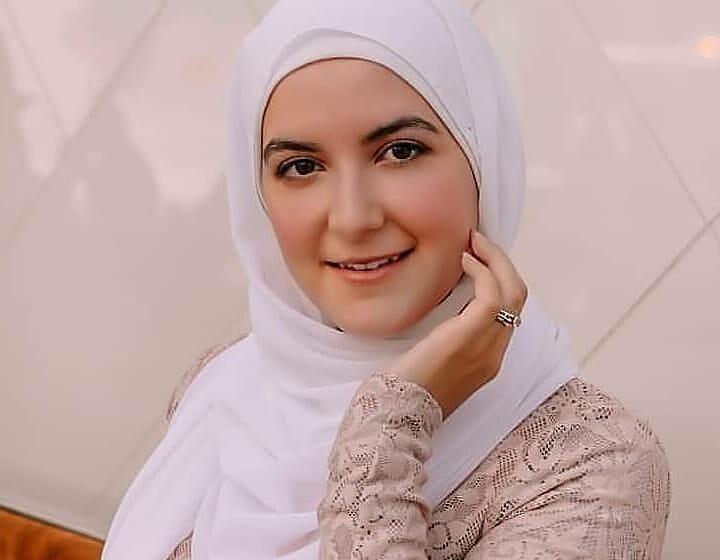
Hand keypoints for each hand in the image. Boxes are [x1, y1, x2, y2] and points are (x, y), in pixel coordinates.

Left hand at [385, 229, 527, 419]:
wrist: (399, 414)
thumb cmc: (406, 390)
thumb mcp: (436, 362)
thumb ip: (450, 341)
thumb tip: (447, 315)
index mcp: (488, 359)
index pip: (509, 312)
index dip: (500, 280)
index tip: (478, 259)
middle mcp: (495, 352)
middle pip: (518, 297)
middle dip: (503, 264)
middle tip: (481, 242)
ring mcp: (488, 346)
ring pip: (513, 291)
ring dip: (496, 261)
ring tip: (474, 242)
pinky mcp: (471, 336)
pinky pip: (492, 295)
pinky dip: (483, 271)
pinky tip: (464, 260)